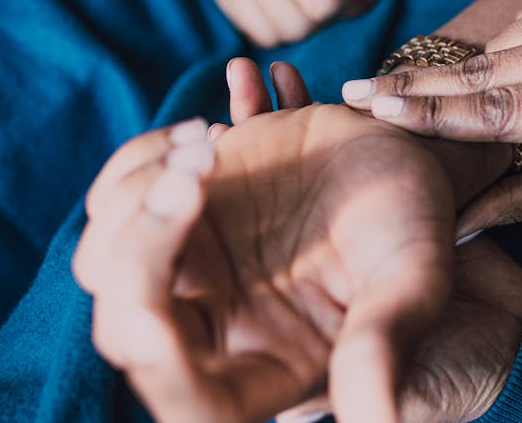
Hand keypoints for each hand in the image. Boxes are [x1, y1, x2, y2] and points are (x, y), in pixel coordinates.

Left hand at [74, 58, 515, 421]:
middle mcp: (216, 328)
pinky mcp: (179, 212)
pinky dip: (145, 153)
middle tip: (204, 165)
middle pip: (122, 320)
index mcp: (268, 368)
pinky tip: (210, 127)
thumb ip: (382, 348)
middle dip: (142, 242)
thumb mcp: (413, 285)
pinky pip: (120, 192)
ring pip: (102, 253)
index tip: (171, 287)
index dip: (157, 356)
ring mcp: (191, 269)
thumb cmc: (418, 230)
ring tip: (211, 140)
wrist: (402, 154)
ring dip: (139, 188)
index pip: (185, 397)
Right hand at [341, 0, 521, 236]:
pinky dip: (495, 50)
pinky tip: (480, 73)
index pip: (496, 108)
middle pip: (485, 68)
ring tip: (405, 94)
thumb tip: (451, 230)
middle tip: (352, 89)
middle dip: (417, 84)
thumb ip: (520, 201)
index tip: (370, 109)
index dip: (429, 112)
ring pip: (496, 44)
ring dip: (457, 72)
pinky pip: (519, 24)